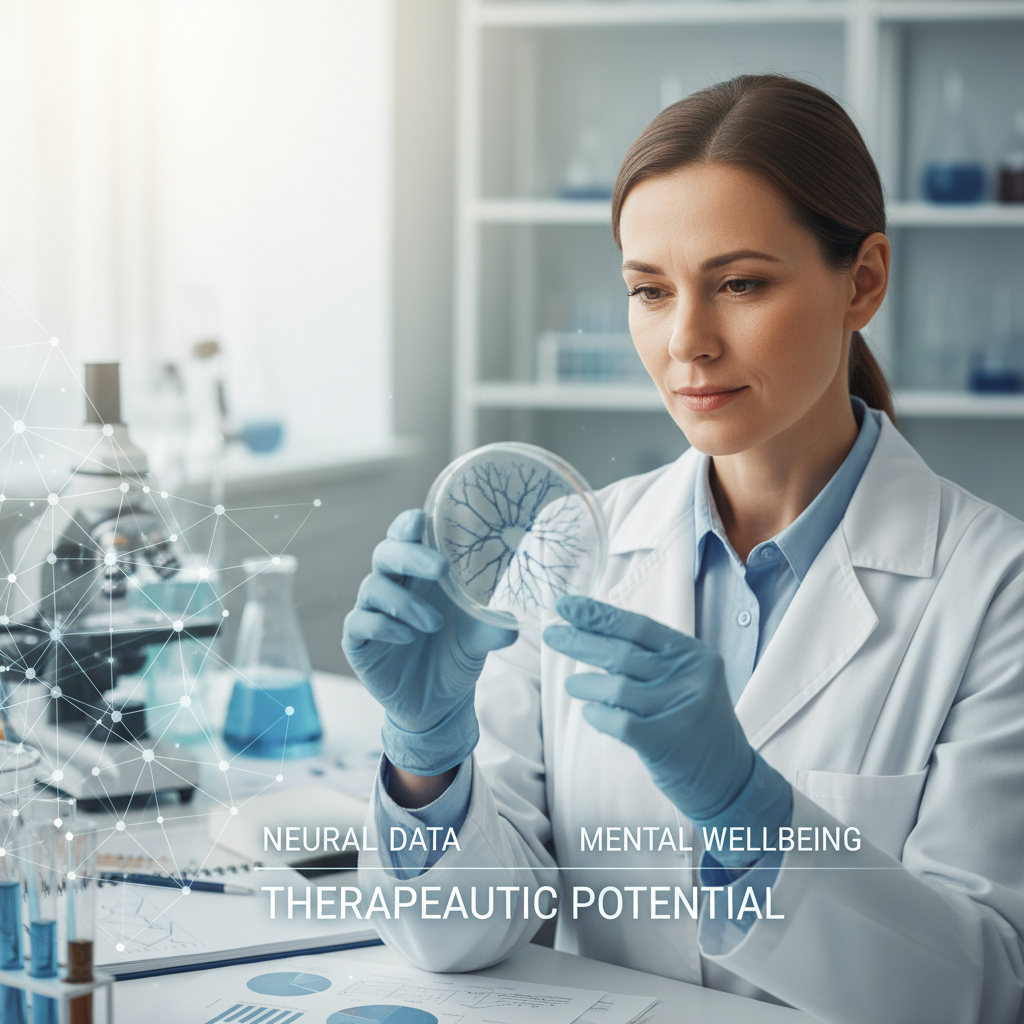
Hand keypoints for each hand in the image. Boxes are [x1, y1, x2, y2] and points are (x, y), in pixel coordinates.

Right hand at [343, 509, 517, 775]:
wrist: (438, 703)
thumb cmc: (456, 654)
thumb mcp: (479, 639)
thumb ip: (491, 626)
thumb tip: (512, 622)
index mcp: (420, 573)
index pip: (406, 536)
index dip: (409, 524)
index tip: (422, 519)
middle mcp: (393, 585)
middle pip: (386, 553)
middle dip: (411, 555)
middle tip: (441, 568)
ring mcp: (373, 611)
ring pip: (373, 587)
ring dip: (405, 602)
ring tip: (434, 625)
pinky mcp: (358, 641)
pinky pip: (359, 622)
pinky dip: (383, 625)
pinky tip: (407, 637)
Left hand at [544, 595, 756, 822]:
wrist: (729, 778)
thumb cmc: (693, 723)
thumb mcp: (684, 680)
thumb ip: (648, 658)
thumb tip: (590, 632)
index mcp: (693, 654)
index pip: (638, 626)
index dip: (598, 614)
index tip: (565, 606)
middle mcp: (691, 677)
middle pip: (622, 652)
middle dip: (580, 641)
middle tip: (551, 634)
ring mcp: (680, 709)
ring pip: (616, 687)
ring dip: (585, 684)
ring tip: (573, 686)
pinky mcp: (666, 741)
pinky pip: (617, 721)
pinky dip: (597, 715)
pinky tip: (591, 713)